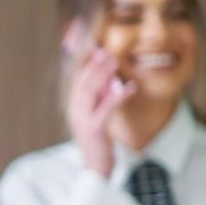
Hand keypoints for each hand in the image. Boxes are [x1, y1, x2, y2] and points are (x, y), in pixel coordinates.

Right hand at [63, 22, 133, 178]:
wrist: (95, 166)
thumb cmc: (99, 139)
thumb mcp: (98, 112)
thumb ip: (102, 95)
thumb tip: (111, 77)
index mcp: (74, 103)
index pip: (75, 74)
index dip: (79, 56)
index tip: (85, 39)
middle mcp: (74, 108)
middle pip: (80, 79)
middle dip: (92, 62)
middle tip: (106, 48)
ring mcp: (82, 118)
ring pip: (88, 90)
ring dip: (101, 74)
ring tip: (113, 60)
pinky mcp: (94, 129)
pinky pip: (106, 108)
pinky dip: (118, 96)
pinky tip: (131, 87)